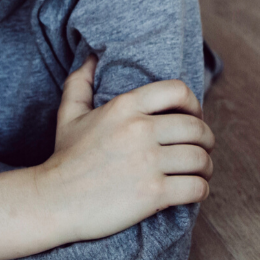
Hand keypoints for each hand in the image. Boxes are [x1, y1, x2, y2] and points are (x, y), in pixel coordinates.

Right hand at [34, 55, 214, 242]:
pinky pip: (196, 187)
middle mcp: (140, 130)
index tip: (194, 118)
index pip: (178, 91)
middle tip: (202, 149)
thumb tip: (91, 58)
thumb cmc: (64, 159)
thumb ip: (80, 83)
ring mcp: (148, 162)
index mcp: (125, 106)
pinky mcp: (153, 193)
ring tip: (200, 171)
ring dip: (206, 166)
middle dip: (206, 140)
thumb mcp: (69, 115)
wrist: (53, 202)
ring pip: (199, 158)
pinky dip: (201, 190)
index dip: (194, 104)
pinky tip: (195, 191)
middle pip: (196, 128)